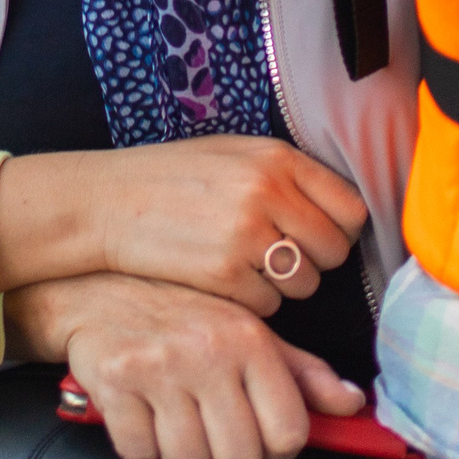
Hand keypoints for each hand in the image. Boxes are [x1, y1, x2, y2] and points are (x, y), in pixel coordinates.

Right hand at [0, 136, 366, 315]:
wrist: (108, 203)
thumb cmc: (173, 178)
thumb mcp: (234, 154)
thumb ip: (287, 175)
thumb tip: (338, 210)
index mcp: (278, 158)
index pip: (350, 208)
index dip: (339, 229)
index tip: (320, 236)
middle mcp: (268, 193)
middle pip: (333, 250)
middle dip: (313, 261)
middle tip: (280, 256)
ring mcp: (246, 235)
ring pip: (305, 283)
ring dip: (284, 285)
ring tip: (249, 268)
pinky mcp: (224, 275)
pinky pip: (269, 304)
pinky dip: (252, 301)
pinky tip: (226, 281)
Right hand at [4, 273, 365, 458]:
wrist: (98, 288)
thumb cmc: (181, 312)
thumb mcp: (248, 330)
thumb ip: (302, 372)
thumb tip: (352, 403)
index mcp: (250, 339)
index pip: (289, 432)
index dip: (278, 455)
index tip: (262, 447)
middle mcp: (209, 351)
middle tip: (213, 437)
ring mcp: (160, 367)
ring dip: (182, 456)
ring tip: (176, 423)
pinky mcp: (116, 381)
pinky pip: (139, 454)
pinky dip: (140, 449)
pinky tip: (142, 420)